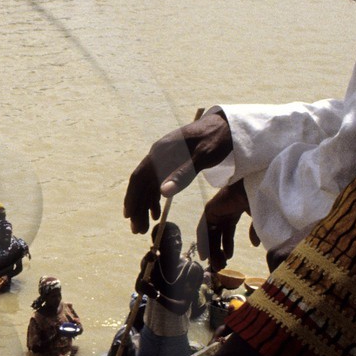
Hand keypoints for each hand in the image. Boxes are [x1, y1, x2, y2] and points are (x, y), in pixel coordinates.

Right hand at [123, 111, 232, 233]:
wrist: (226, 125)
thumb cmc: (216, 139)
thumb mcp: (203, 156)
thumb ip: (183, 174)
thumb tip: (163, 193)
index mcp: (161, 152)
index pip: (139, 178)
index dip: (132, 198)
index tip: (129, 217)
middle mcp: (158, 155)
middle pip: (141, 184)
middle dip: (138, 208)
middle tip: (138, 230)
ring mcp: (164, 159)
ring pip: (149, 186)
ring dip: (145, 206)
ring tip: (145, 226)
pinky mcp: (172, 163)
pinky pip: (158, 183)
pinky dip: (155, 199)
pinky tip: (157, 213)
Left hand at [197, 180, 255, 269]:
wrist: (257, 185)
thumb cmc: (261, 197)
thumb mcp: (260, 217)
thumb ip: (255, 230)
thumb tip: (255, 244)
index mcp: (234, 212)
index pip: (226, 232)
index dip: (226, 246)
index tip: (227, 259)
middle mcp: (223, 211)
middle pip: (217, 235)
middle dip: (218, 251)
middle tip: (220, 267)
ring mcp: (216, 210)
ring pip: (210, 234)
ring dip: (212, 250)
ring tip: (217, 265)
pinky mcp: (210, 209)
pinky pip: (203, 228)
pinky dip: (203, 242)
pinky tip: (205, 255)